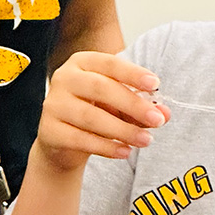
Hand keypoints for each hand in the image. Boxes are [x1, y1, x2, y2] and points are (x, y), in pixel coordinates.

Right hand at [35, 51, 169, 171]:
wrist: (64, 142)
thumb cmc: (97, 113)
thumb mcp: (123, 107)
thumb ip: (143, 107)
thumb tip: (165, 113)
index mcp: (83, 62)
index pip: (110, 63)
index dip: (132, 73)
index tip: (155, 84)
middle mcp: (64, 78)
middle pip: (100, 88)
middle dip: (132, 104)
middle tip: (158, 119)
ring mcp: (53, 104)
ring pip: (91, 116)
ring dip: (123, 130)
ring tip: (146, 140)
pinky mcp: (49, 130)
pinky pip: (80, 139)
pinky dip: (106, 147)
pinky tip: (125, 152)